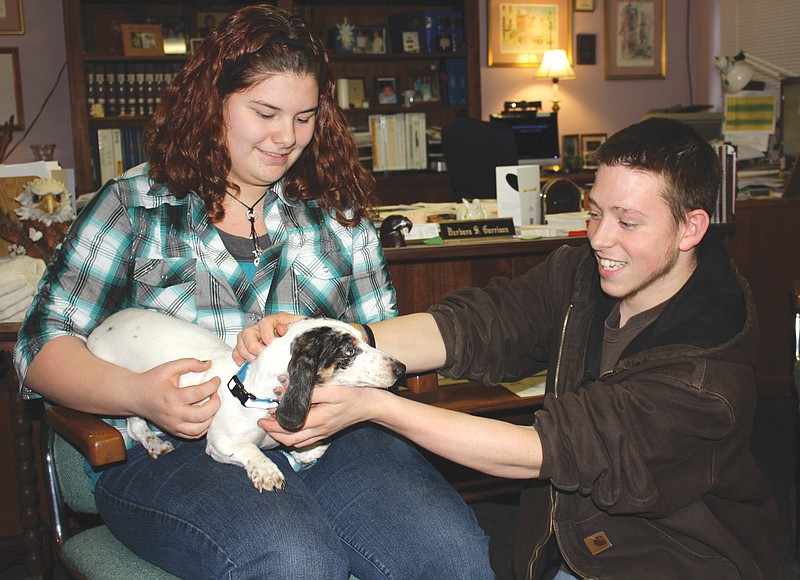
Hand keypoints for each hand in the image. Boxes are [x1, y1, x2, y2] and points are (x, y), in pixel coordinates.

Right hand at [132, 358, 220, 438]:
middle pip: (202, 415)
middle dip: (215, 404)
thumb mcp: (169, 368)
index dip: (212, 386)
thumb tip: (209, 364)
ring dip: (211, 417)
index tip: (216, 380)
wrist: (134, 396)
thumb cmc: (152, 380)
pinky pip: (193, 435)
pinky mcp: (173, 431)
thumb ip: (189, 364)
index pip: (199, 394)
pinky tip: (205, 416)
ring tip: (211, 405)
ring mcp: (173, 425)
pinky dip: (204, 428)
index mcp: (172, 397)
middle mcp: (173, 414)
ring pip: (199, 429)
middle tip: (216, 394)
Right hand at [233, 311, 305, 363]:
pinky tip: (243, 363)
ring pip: (241, 340)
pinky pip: (238, 349)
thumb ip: (293, 328)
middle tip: (260, 354)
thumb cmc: (299, 333)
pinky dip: (238, 357)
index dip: (266, 333)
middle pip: (248, 332)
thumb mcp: (300, 328)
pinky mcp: (249, 346)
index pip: (265, 322)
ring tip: (254, 360)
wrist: (300, 338)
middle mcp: (262, 326)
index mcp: (276, 319)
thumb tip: (281, 330)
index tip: (270, 343)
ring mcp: (254, 335)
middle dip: (253, 345)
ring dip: (245, 352)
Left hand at [258, 385, 387, 447]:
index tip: (263, 414)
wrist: (372, 405)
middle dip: (273, 432)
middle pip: (290, 439)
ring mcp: (324, 433)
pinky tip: (289, 428)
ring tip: (272, 424)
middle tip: (262, 422)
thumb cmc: (354, 394)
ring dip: (282, 435)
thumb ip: (311, 392)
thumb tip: (288, 390)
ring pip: (297, 442)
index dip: (274, 422)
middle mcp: (320, 430)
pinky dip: (293, 437)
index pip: (290, 425)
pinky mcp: (327, 432)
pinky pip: (306, 440)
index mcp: (320, 419)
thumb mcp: (333, 389)